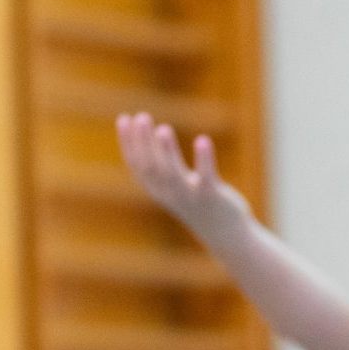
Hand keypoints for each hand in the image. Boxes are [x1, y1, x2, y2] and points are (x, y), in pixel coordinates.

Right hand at [118, 113, 251, 240]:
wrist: (224, 232)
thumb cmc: (198, 201)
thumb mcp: (176, 183)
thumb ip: (164, 163)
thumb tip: (153, 133)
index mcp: (156, 189)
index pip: (136, 165)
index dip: (128, 142)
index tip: (124, 118)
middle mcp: (169, 194)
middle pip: (151, 167)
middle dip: (144, 142)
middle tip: (142, 117)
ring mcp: (190, 196)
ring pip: (173, 174)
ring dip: (167, 151)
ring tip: (163, 128)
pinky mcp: (212, 196)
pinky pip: (206, 177)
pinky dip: (204, 159)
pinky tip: (202, 139)